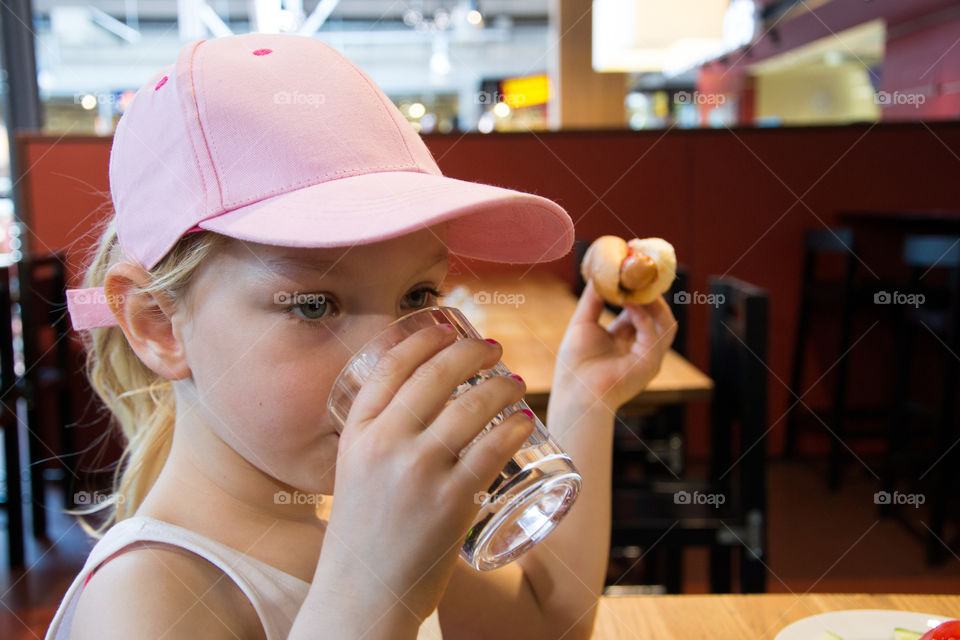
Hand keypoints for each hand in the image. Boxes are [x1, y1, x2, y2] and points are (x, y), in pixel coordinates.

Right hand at [319, 325, 534, 623]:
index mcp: (356, 433)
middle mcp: (385, 444)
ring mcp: (418, 472)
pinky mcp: (451, 503)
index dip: (427, 338)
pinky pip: (492, 450)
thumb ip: (379, 438)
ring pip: (471, 407)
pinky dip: (513, 427)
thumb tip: (416, 403)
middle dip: (473, 351)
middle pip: (437, 375)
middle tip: (495, 349)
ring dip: (502, 385)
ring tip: (516, 382)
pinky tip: (524, 419)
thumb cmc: (363, 536)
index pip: (392, 366)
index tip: (449, 327)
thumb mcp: (354, 473)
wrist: (364, 597)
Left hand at [554, 279, 677, 412]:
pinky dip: (643, 316)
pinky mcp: (650, 363)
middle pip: (658, 315)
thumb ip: (593, 300)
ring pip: (666, 323)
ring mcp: (649, 357)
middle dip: (652, 294)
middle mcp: (640, 348)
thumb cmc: (575, 365)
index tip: (631, 272)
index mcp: (625, 340)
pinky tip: (628, 303)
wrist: (575, 394)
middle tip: (640, 273)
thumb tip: (597, 275)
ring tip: (638, 284)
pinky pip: (654, 334)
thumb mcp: (583, 324)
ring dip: (653, 302)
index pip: (640, 311)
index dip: (638, 292)